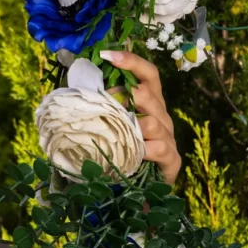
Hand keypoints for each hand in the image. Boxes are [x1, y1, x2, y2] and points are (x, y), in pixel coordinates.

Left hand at [99, 50, 181, 185]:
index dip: (131, 61)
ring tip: (117, 132)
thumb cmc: (121, 152)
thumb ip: (101, 107)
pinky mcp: (172, 160)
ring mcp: (168, 137)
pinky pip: (161, 149)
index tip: (107, 55)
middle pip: (149, 95)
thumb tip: (76, 86)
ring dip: (133, 125)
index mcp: (148, 103)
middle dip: (127, 95)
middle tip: (106, 102)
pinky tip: (135, 154)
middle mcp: (161, 116)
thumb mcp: (111, 126)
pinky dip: (145, 150)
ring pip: (153, 122)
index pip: (148, 74)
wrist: (139, 191)